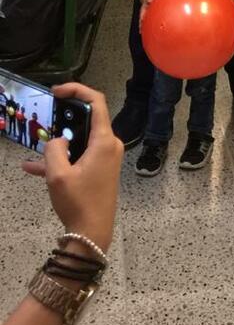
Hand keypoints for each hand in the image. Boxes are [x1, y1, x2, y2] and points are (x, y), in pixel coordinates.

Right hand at [22, 84, 122, 251]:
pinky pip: (80, 157)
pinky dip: (61, 159)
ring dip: (59, 143)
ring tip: (36, 148)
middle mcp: (110, 144)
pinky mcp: (100, 170)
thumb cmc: (78, 202)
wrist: (92, 234)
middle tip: (46, 119)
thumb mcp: (58, 175)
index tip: (58, 91)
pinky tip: (32, 168)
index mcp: (104, 140)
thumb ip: (54, 149)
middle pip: (88, 120)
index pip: (97, 102)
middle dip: (64, 119)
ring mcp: (106, 158)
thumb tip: (57, 140)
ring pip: (80, 140)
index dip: (78, 90)